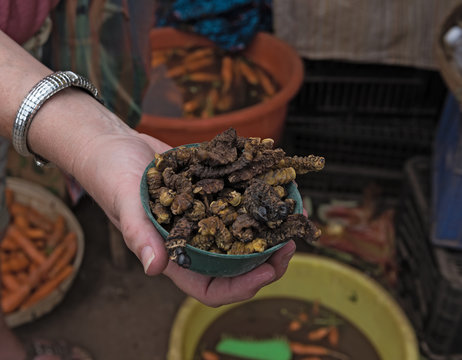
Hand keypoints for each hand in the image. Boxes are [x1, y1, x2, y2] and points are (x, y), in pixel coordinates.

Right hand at [72, 126, 295, 306]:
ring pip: (242, 235)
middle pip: (236, 265)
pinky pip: (238, 204)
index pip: (211, 287)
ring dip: (269, 230)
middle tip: (290, 242)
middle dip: (267, 260)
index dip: (241, 287)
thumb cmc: (111, 177)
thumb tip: (153, 269)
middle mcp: (193, 241)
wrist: (115, 145)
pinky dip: (258, 200)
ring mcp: (204, 217)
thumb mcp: (124, 203)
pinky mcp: (209, 194)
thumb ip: (139, 235)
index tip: (267, 270)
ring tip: (293, 216)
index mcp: (174, 255)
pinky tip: (276, 188)